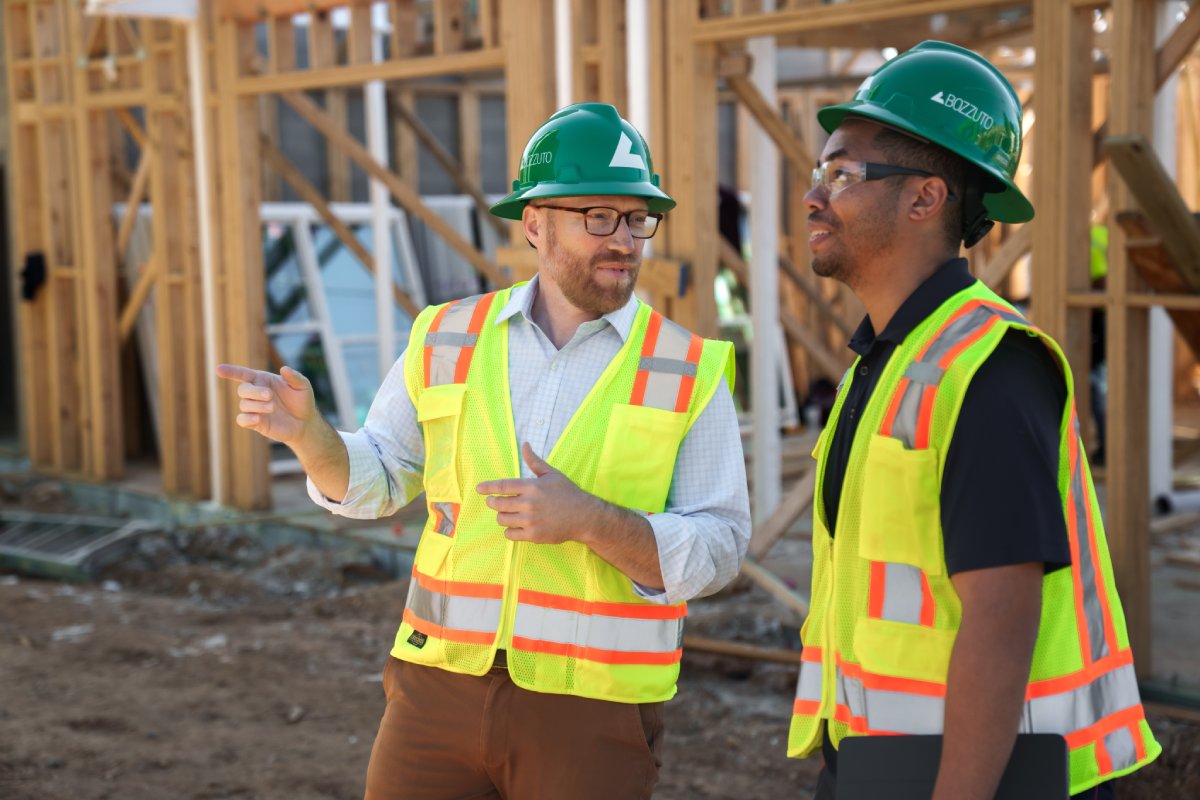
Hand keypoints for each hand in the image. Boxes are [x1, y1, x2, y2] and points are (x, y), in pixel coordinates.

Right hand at [215, 364, 317, 444]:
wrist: (305, 423)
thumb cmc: (302, 401)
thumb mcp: (303, 386)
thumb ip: (294, 377)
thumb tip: (283, 368)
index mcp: (263, 380)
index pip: (243, 374)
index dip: (231, 372)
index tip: (219, 369)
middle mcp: (256, 393)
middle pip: (243, 389)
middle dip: (254, 392)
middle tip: (270, 395)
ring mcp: (254, 408)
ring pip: (244, 404)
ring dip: (257, 405)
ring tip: (272, 407)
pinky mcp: (256, 423)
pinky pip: (242, 420)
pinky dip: (247, 419)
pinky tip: (258, 419)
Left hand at [476, 443, 595, 544]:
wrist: (584, 516)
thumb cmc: (568, 493)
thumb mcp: (552, 474)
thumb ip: (534, 461)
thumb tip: (525, 444)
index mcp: (531, 486)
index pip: (502, 486)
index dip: (488, 487)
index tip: (479, 489)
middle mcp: (528, 503)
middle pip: (498, 504)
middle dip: (493, 502)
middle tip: (493, 502)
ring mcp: (530, 520)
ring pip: (502, 519)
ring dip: (502, 516)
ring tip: (507, 514)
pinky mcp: (533, 535)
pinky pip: (510, 534)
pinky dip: (509, 530)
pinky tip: (514, 526)